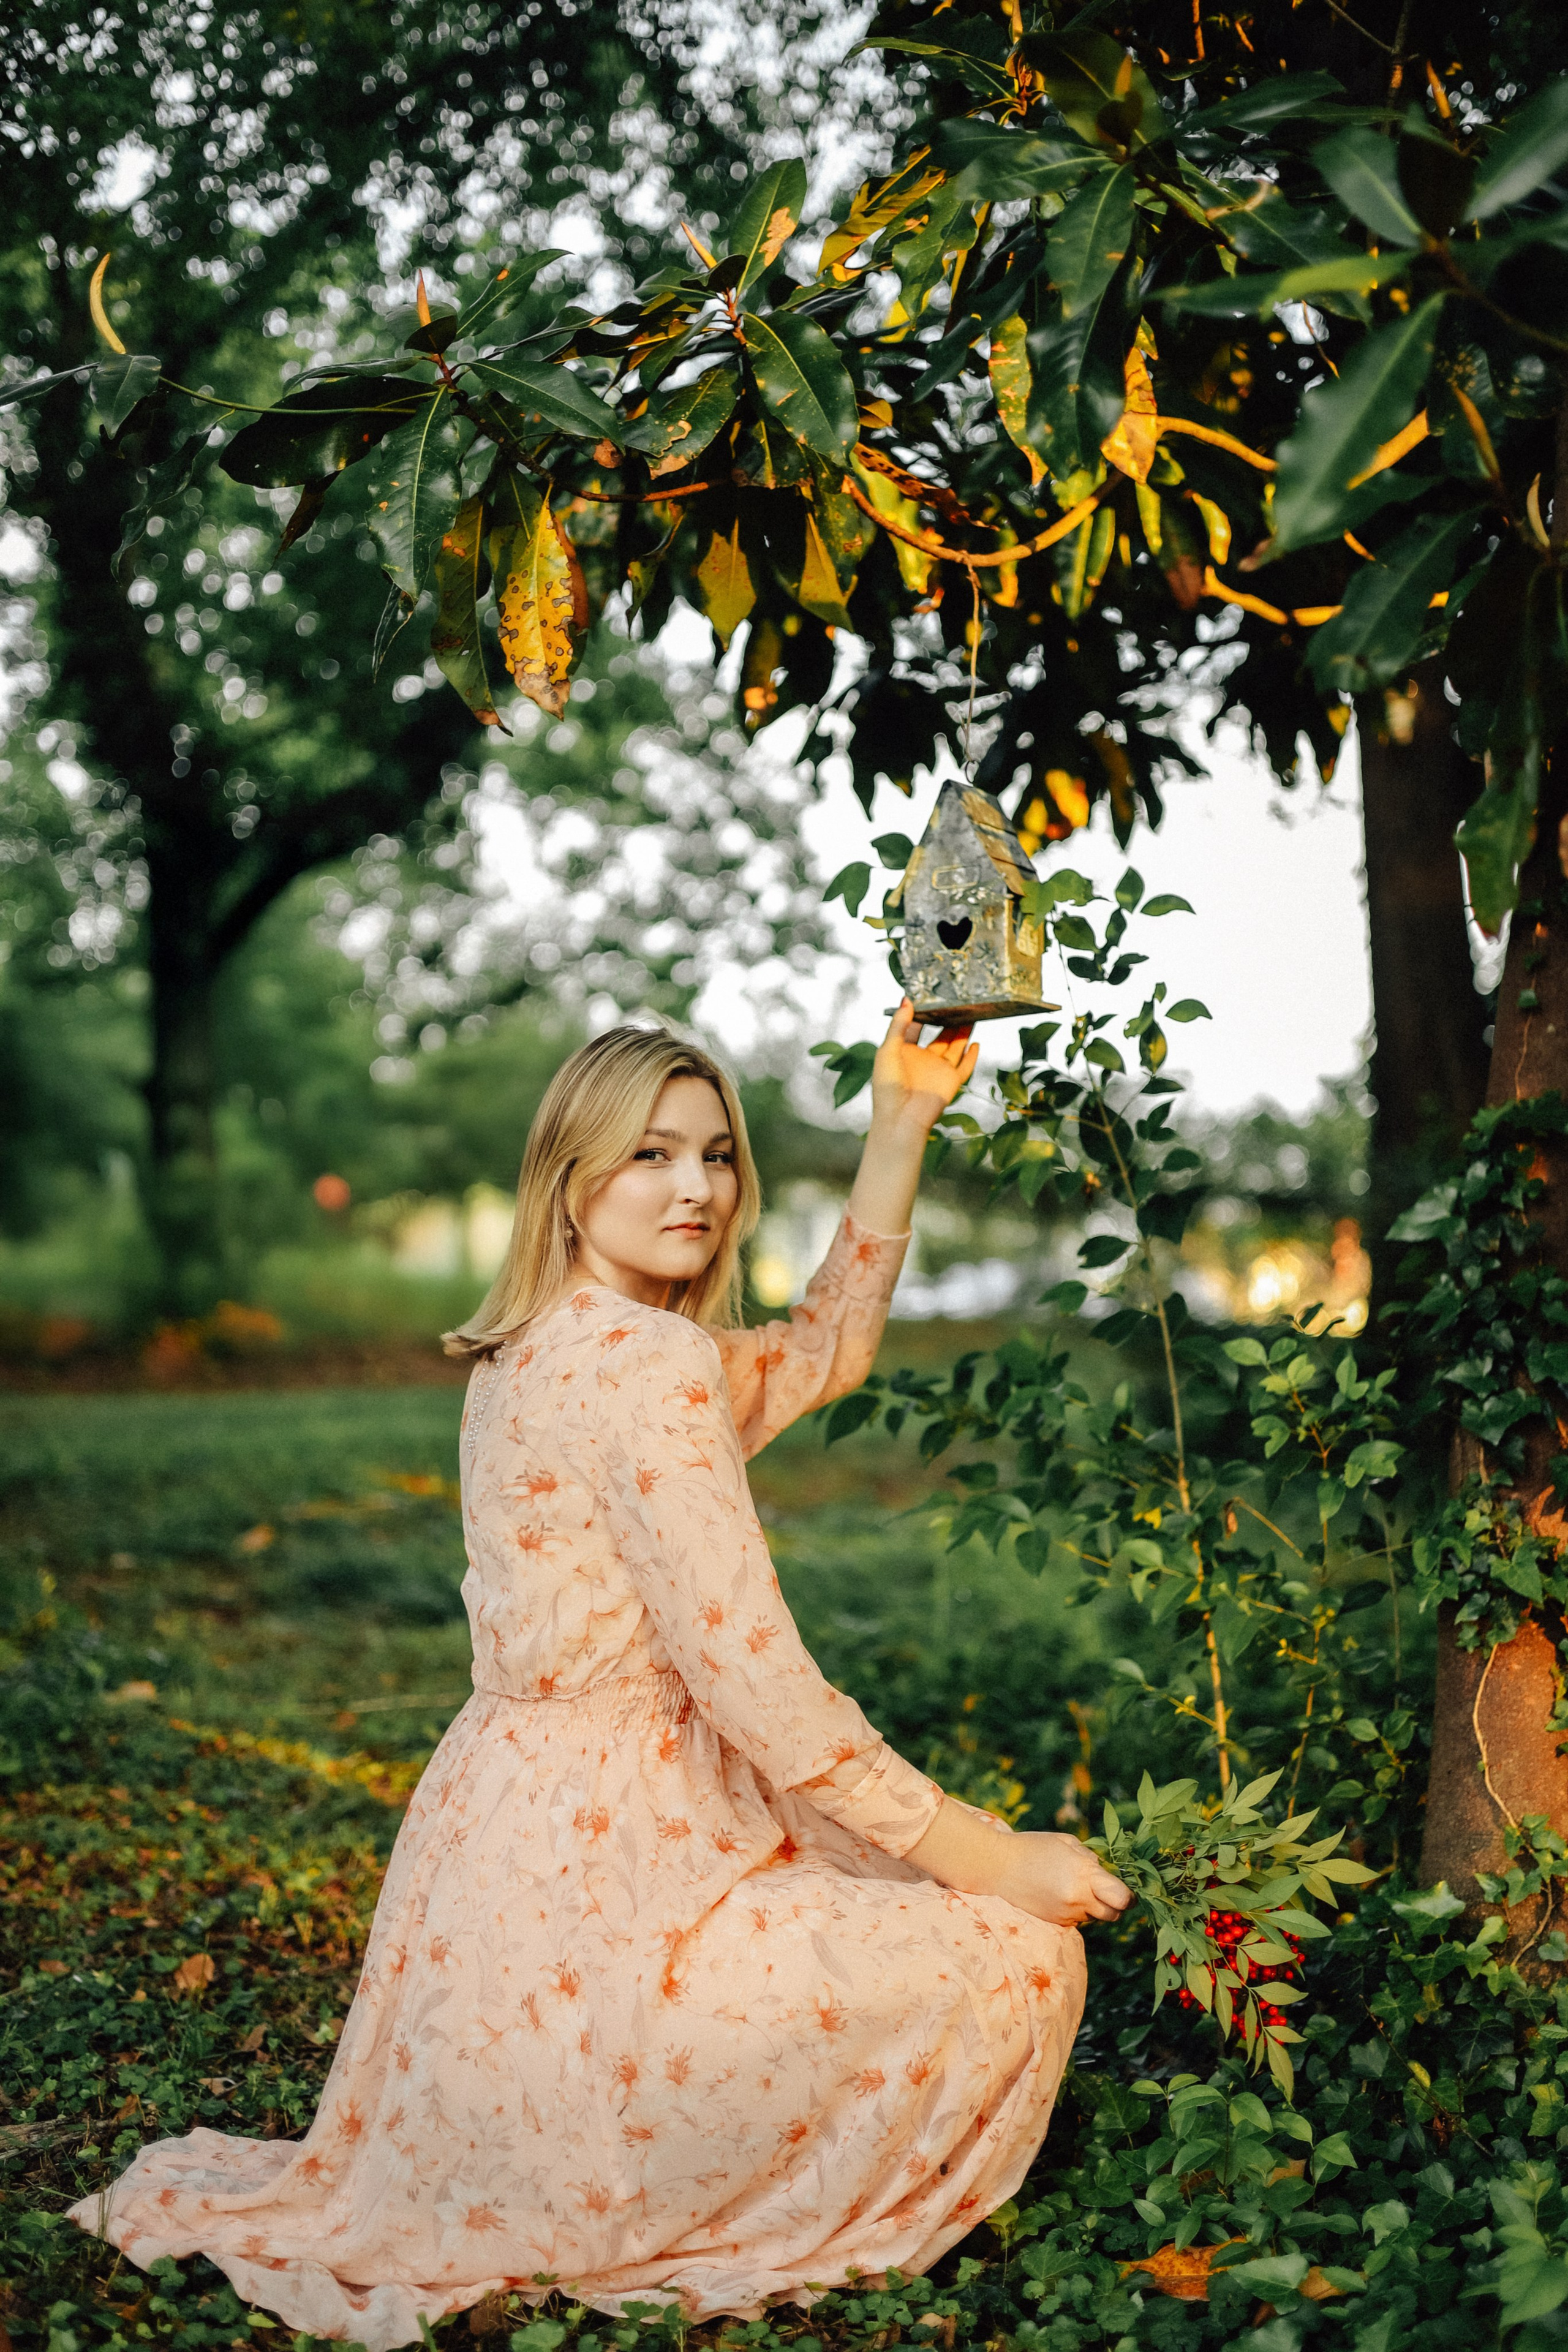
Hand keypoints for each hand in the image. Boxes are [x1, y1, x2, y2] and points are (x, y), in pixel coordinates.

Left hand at [870, 998, 979, 1137]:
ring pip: (955, 1046)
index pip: (915, 1027)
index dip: (923, 1013)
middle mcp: (923, 1059)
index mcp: (904, 1051)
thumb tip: (906, 999)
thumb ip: (899, 1025)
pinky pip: (965, 1066)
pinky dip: (972, 1055)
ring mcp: (938, 1070)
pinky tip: (976, 1043)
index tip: (932, 996)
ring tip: (971, 1013)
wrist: (900, 1117)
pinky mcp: (951, 1081)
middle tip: (959, 1001)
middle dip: (949, 1020)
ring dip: (963, 1032)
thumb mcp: (888, 1049)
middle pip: (940, 1035)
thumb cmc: (888, 1086)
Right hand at [991, 1830, 1133, 1928]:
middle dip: (1115, 1904)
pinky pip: (1077, 1920)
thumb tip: (1106, 1874)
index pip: (1122, 1899)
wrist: (997, 1867)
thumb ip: (1091, 1860)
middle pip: (1114, 1915)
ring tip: (1073, 1885)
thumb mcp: (1067, 1843)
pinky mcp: (1055, 1923)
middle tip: (1105, 1889)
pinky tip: (1060, 1893)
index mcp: (1083, 1876)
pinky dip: (1076, 1910)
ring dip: (1093, 1906)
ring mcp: (1065, 1914)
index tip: (1127, 1890)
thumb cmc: (1033, 1847)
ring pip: (1095, 1917)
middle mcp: (1077, 1900)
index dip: (1130, 1897)